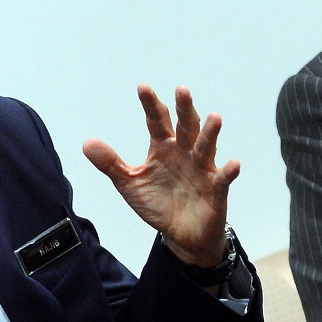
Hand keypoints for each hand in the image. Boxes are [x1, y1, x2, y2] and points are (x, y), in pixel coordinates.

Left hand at [82, 84, 239, 267]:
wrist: (180, 234)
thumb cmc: (158, 203)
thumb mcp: (129, 183)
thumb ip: (110, 163)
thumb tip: (87, 143)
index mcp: (163, 148)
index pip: (157, 121)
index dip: (151, 105)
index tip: (143, 87)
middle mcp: (184, 153)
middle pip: (185, 127)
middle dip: (184, 109)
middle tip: (181, 90)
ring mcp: (201, 169)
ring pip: (206, 147)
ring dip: (210, 133)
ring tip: (214, 117)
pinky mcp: (215, 189)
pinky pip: (222, 179)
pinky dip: (228, 171)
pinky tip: (233, 163)